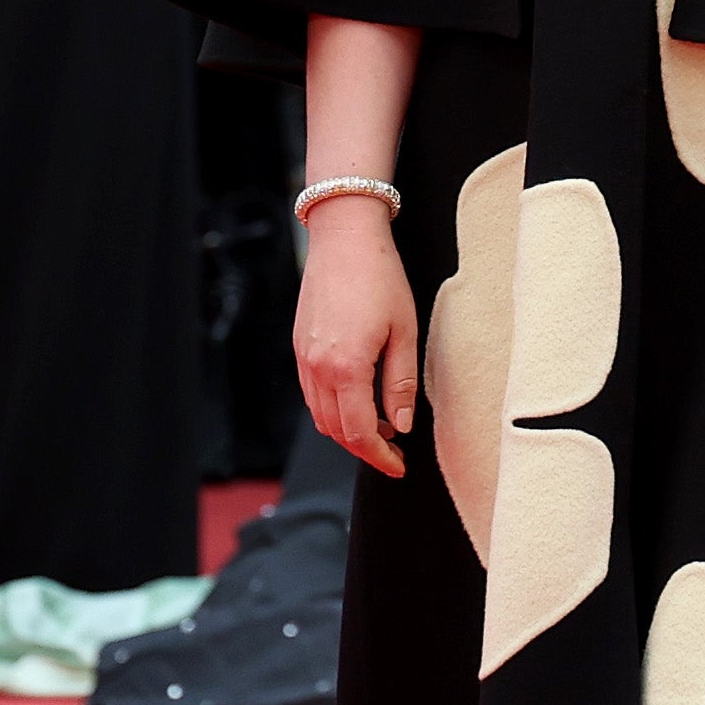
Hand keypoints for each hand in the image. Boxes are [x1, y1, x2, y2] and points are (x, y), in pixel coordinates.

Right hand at [294, 203, 420, 474]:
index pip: (360, 432)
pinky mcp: (300, 347)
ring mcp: (304, 358)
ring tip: (381, 428)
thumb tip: (402, 424)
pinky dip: (333, 410)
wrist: (344, 238)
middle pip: (336, 431)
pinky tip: (358, 402)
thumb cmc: (380, 278)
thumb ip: (400, 383)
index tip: (399, 466)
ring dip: (347, 432)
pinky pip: (312, 394)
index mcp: (346, 367)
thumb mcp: (405, 332)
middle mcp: (317, 368)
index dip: (381, 456)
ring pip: (320, 416)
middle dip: (365, 449)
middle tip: (394, 452)